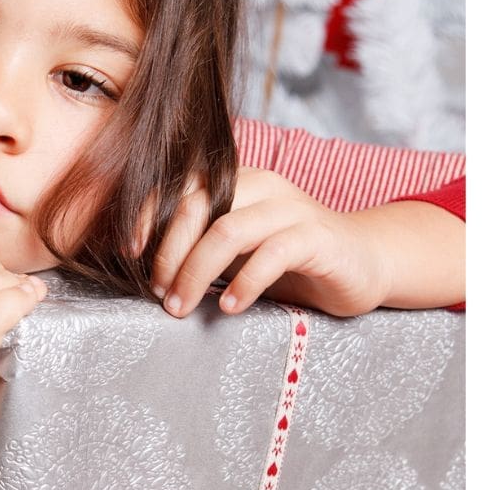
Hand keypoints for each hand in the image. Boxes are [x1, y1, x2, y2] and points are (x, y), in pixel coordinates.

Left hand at [138, 167, 390, 317]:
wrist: (361, 262)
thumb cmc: (288, 259)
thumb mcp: (237, 249)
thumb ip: (199, 245)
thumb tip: (143, 264)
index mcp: (237, 181)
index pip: (181, 186)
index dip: (148, 215)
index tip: (128, 252)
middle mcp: (261, 185)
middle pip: (197, 207)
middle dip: (169, 253)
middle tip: (159, 293)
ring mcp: (291, 209)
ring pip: (227, 230)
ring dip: (195, 272)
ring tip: (181, 306)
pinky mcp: (316, 238)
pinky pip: (271, 255)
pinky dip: (244, 283)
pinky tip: (229, 308)